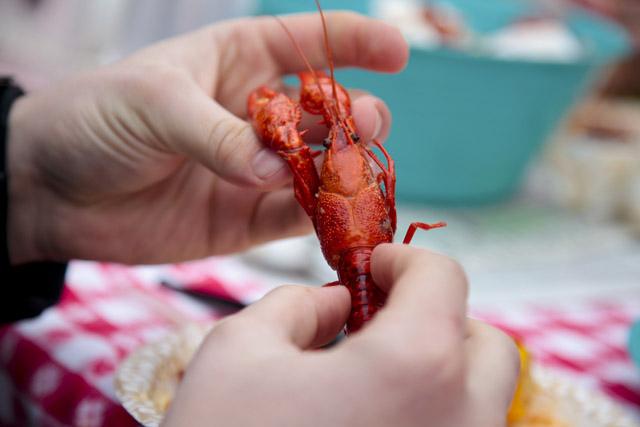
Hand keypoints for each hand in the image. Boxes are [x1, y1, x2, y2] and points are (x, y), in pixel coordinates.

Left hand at [7, 12, 407, 264]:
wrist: (51, 191)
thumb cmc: (95, 120)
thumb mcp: (155, 105)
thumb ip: (220, 135)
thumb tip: (279, 170)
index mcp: (235, 62)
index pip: (306, 43)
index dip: (355, 43)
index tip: (398, 52)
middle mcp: (255, 114)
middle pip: (324, 110)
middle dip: (354, 115)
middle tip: (365, 127)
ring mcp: (254, 168)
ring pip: (319, 166)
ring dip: (342, 171)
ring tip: (353, 176)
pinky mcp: (245, 217)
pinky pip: (295, 216)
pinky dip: (318, 217)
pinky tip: (333, 217)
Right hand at [164, 245, 518, 426]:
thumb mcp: (239, 349)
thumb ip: (296, 305)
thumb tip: (335, 306)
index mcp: (415, 366)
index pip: (443, 277)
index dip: (405, 259)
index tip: (373, 266)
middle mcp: (461, 422)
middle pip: (486, 345)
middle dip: (439, 318)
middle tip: (381, 321)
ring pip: (481, 403)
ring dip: (439, 372)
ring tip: (373, 378)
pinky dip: (431, 415)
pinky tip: (373, 421)